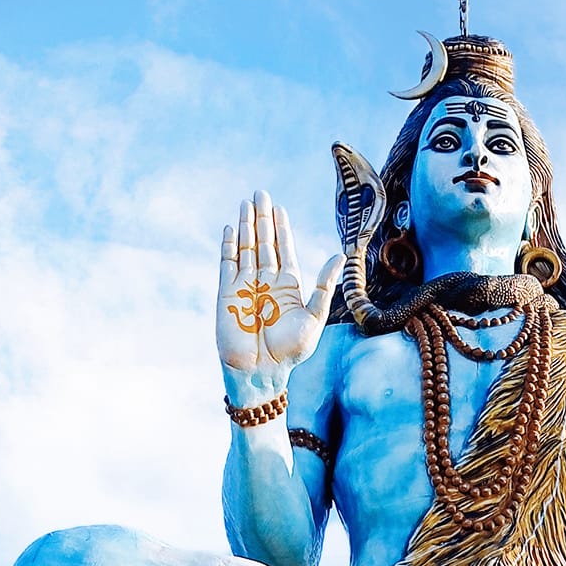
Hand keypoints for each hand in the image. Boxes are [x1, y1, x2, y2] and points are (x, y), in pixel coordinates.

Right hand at [218, 189, 340, 397]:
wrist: (262, 371)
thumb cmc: (291, 351)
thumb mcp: (314, 317)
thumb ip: (324, 287)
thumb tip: (338, 257)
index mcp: (288, 287)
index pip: (283, 250)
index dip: (281, 229)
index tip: (279, 208)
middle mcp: (266, 282)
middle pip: (263, 243)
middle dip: (262, 219)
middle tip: (261, 193)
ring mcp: (245, 286)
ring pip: (246, 249)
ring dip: (245, 226)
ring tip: (246, 203)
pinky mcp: (227, 293)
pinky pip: (227, 264)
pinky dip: (228, 246)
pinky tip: (229, 228)